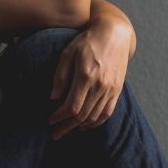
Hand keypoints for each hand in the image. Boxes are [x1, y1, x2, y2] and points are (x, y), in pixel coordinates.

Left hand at [47, 19, 132, 139]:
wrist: (114, 34)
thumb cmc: (87, 41)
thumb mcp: (68, 53)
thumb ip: (60, 76)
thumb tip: (53, 98)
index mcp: (86, 76)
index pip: (72, 106)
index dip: (59, 117)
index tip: (50, 120)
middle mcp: (100, 85)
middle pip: (82, 115)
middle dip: (66, 127)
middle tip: (54, 133)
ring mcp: (111, 89)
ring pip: (95, 117)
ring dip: (79, 127)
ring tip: (67, 130)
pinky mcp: (117, 90)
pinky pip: (107, 112)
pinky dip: (96, 122)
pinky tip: (85, 125)